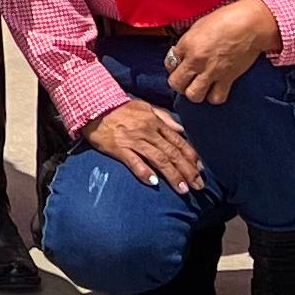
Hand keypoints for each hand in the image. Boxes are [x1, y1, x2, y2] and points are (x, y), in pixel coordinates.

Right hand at [82, 101, 207, 193]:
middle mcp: (148, 131)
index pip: (178, 141)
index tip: (201, 170)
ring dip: (172, 175)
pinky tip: (154, 183)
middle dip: (187, 171)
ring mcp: (134, 140)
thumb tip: (182, 130)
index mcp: (155, 122)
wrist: (94, 105)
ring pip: (158, 159)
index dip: (191, 157)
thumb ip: (165, 118)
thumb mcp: (146, 107)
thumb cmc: (121, 108)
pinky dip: (145, 172)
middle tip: (198, 186)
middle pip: (172, 153)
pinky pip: (134, 162)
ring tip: (183, 189)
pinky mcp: (119, 148)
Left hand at [164, 0, 278, 106]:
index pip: (169, 63)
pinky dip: (214, 96)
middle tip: (186, 79)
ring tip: (199, 86)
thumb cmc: (226, 19)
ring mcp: (211, 71)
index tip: (181, 63)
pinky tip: (215, 89)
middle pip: (176, 83)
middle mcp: (196, 60)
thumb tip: (183, 52)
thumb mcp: (199, 25)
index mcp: (187, 44)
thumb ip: (188, 42)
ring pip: (193, 95)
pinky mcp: (227, 79)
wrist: (250, 25)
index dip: (174, 65)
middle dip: (179, 83)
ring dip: (194, 93)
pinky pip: (216, 97)